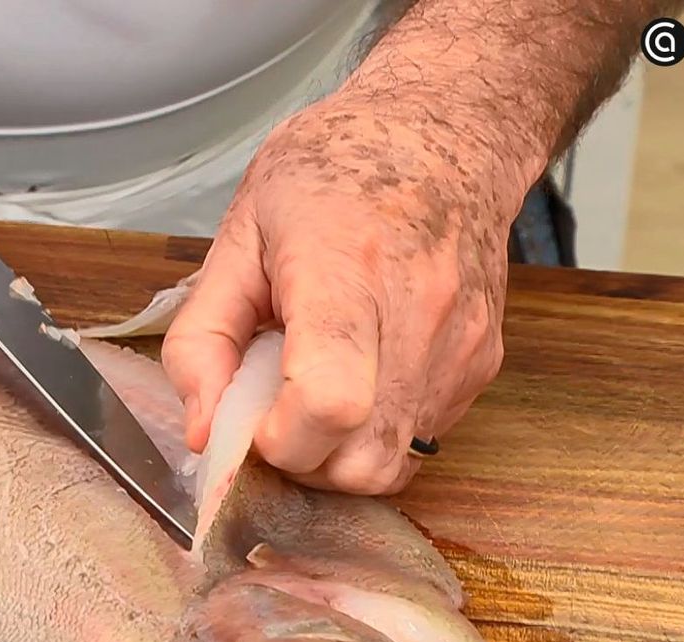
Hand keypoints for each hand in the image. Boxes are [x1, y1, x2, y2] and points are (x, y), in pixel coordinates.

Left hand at [161, 90, 525, 493]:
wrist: (444, 132)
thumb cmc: (333, 171)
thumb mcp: (239, 234)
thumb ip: (203, 338)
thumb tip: (202, 433)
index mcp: (346, 272)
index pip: (329, 402)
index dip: (280, 440)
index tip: (251, 420)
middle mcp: (418, 318)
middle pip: (360, 462)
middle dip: (301, 463)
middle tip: (274, 412)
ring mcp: (457, 349)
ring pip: (392, 467)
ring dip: (337, 458)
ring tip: (312, 395)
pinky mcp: (480, 366)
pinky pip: (420, 440)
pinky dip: (374, 434)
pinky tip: (358, 378)